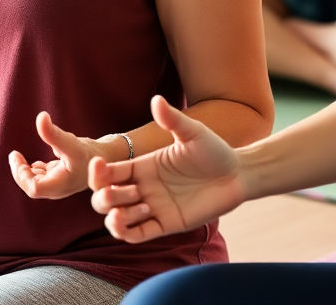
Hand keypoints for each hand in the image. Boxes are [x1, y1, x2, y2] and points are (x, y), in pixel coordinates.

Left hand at [9, 111, 121, 199]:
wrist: (109, 157)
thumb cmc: (90, 153)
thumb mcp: (71, 142)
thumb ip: (53, 133)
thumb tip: (40, 117)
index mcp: (59, 185)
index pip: (33, 188)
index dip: (22, 175)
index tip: (17, 156)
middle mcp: (58, 188)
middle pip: (32, 187)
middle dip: (20, 172)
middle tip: (14, 155)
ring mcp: (60, 183)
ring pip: (36, 182)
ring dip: (26, 171)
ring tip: (18, 157)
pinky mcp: (62, 176)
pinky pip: (43, 177)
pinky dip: (35, 169)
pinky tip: (36, 162)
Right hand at [89, 96, 245, 242]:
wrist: (237, 175)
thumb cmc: (214, 150)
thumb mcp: (192, 133)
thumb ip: (172, 119)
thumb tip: (156, 99)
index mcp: (143, 166)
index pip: (109, 172)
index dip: (97, 172)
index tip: (98, 165)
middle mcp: (144, 188)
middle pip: (105, 198)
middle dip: (104, 196)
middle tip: (124, 190)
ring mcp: (153, 208)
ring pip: (117, 220)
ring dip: (116, 217)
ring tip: (140, 205)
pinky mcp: (166, 225)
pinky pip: (138, 235)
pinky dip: (130, 231)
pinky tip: (145, 215)